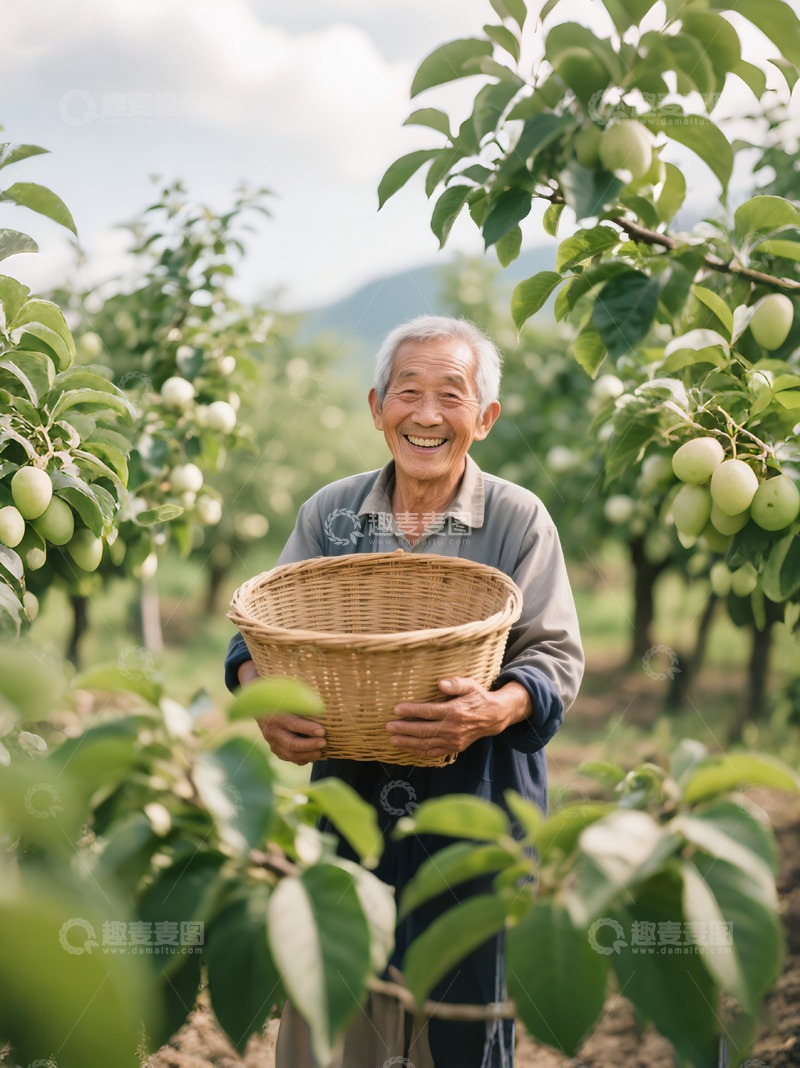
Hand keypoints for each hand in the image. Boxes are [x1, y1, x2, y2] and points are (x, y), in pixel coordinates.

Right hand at [238, 659, 326, 765]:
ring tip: (323, 752)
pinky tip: (318, 755)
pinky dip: (305, 759)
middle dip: (310, 745)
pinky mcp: (276, 750)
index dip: (308, 729)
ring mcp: (272, 743)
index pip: (293, 724)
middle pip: (291, 744)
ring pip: (291, 755)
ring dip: (309, 755)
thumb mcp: (288, 696)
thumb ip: (301, 700)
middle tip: (325, 743)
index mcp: (276, 715)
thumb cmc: (281, 698)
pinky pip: (290, 759)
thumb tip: (322, 704)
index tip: (323, 731)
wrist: (260, 706)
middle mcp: (272, 732)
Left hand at [385, 677, 531, 758]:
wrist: (493, 717)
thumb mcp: (470, 685)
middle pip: (423, 730)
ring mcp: (453, 740)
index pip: (428, 712)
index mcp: (454, 711)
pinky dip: (419, 752)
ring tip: (392, 740)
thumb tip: (440, 683)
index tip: (396, 710)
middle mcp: (453, 728)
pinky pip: (434, 752)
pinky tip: (407, 749)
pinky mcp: (454, 747)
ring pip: (426, 744)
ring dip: (407, 743)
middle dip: (404, 729)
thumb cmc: (478, 698)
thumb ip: (455, 683)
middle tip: (387, 726)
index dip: (411, 711)